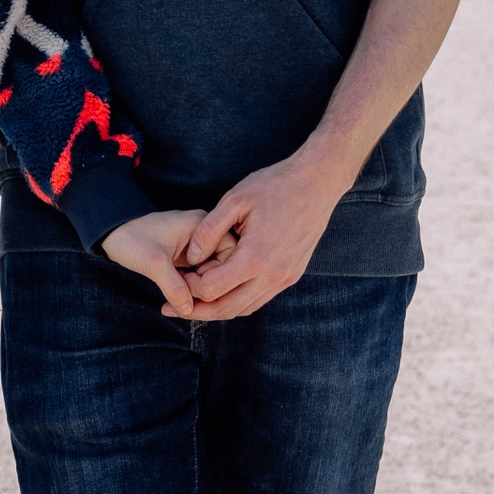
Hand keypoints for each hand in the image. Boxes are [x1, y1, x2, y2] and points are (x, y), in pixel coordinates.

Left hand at [101, 207, 227, 318]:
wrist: (112, 233)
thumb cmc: (131, 238)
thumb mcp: (153, 262)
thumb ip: (173, 285)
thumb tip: (189, 309)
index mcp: (202, 226)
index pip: (230, 254)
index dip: (218, 275)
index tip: (195, 285)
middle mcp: (205, 236)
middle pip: (224, 268)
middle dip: (211, 288)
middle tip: (189, 299)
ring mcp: (198, 249)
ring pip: (213, 276)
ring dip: (202, 293)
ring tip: (185, 303)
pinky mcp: (189, 260)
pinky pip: (202, 279)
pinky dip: (194, 292)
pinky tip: (183, 301)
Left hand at [174, 151, 342, 321]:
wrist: (318, 183)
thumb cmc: (275, 186)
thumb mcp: (235, 200)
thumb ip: (209, 230)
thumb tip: (192, 258)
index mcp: (255, 258)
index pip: (212, 289)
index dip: (190, 285)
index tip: (180, 272)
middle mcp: (272, 276)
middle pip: (227, 309)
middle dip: (198, 310)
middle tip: (175, 306)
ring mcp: (284, 278)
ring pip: (245, 308)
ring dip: (219, 308)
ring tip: (196, 300)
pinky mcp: (292, 275)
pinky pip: (260, 299)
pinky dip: (239, 300)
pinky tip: (225, 289)